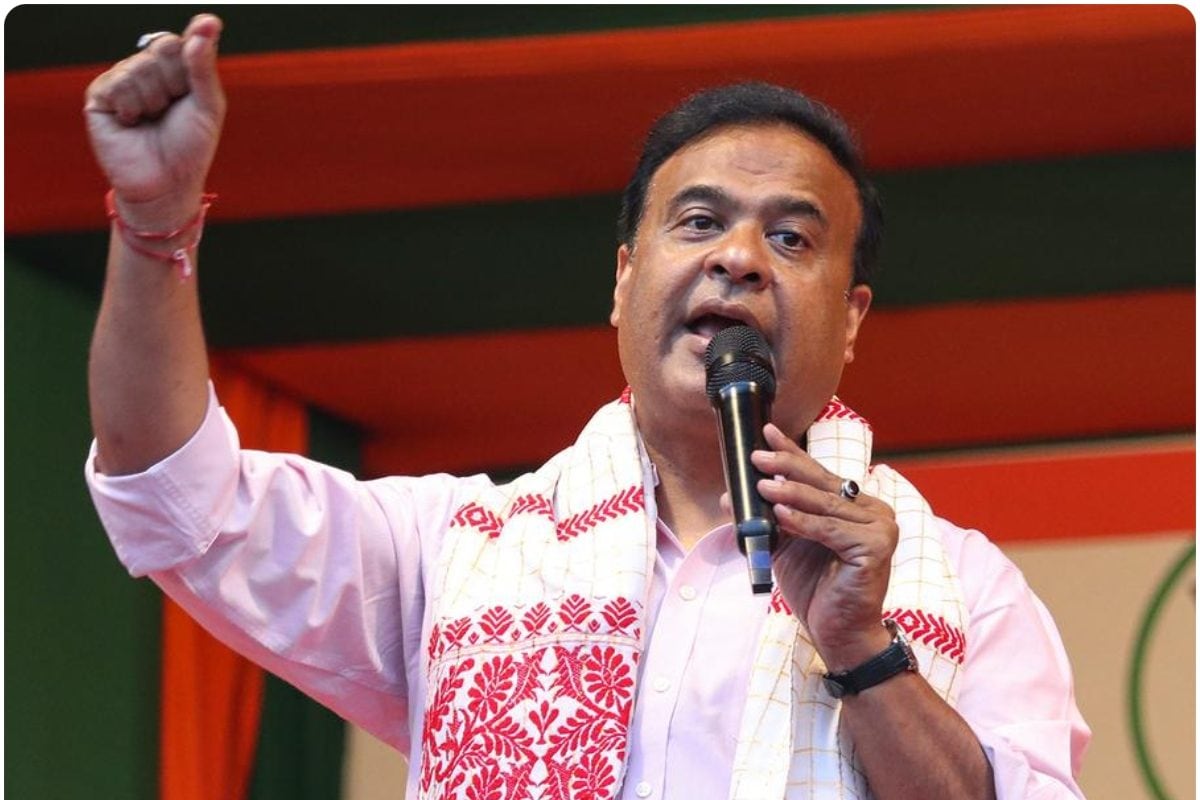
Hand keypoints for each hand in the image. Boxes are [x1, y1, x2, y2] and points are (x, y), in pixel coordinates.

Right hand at [83, 14, 225, 229]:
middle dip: (175, 81)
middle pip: (162, 47)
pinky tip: (133, 123)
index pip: (179, 42)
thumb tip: (207, 22)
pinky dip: (132, 105)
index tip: (192, 83)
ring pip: (140, 66)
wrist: (166, 184)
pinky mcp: (100, 97)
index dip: (190, 60)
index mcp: (174, 71)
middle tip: (172, 109)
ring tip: (152, 121)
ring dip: (154, 99)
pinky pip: (118, 82)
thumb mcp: (208, 105)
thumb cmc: (190, 148)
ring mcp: (121, 82)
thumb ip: (204, 65)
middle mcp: (146, 71)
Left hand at [751, 423, 898, 670]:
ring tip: (761, 484)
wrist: (840, 635)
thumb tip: (732, 496)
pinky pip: (830, 530)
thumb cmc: (817, 590)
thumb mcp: (787, 546)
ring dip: (790, 492)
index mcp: (857, 506)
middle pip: (823, 483)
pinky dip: (802, 521)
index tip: (767, 432)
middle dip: (787, 466)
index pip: (819, 474)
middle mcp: (874, 511)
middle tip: (757, 457)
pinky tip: (779, 513)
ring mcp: (880, 528)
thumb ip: (769, 519)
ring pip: (826, 505)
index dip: (793, 452)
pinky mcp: (876, 548)